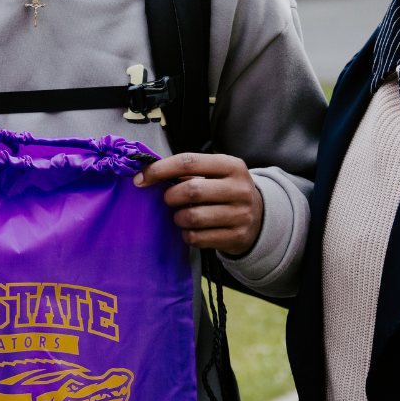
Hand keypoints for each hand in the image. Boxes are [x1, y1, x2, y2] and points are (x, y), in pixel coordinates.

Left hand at [134, 153, 263, 254]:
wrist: (259, 217)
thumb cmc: (225, 190)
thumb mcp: (216, 174)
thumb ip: (188, 171)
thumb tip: (147, 174)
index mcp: (232, 166)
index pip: (188, 162)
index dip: (160, 169)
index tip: (140, 178)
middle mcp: (240, 189)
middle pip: (190, 190)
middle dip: (171, 197)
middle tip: (169, 200)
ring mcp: (241, 214)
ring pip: (192, 217)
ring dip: (178, 218)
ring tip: (181, 215)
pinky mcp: (236, 237)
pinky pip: (197, 238)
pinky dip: (187, 234)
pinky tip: (192, 229)